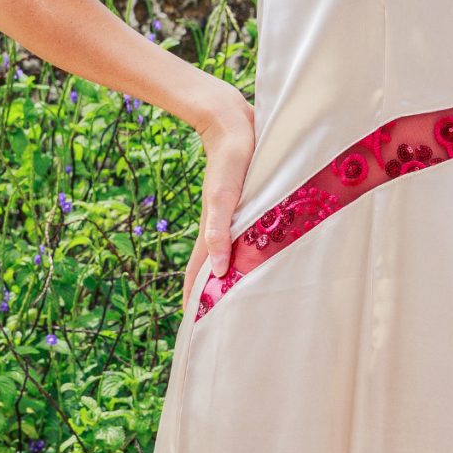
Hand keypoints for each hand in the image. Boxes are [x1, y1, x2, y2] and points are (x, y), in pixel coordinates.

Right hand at [182, 90, 256, 310]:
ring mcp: (235, 217)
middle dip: (215, 296)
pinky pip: (247, 236)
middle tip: (220, 324)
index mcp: (214, 231)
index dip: (197, 300)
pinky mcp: (249, 204)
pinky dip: (248, 253)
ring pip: (232, 255)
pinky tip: (257, 258)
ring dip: (233, 277)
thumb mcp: (223, 197)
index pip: (200, 275)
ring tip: (240, 300)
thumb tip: (215, 271)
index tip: (195, 328)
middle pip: (215, 269)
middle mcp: (223, 228)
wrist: (234, 124)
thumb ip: (218, 232)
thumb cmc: (231, 159)